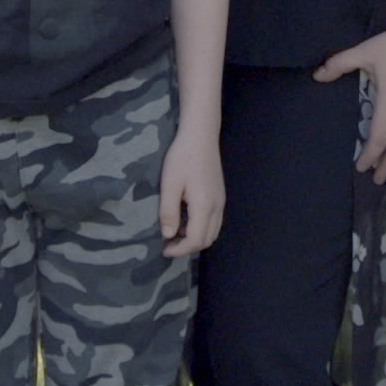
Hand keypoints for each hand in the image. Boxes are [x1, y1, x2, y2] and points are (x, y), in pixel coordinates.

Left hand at [160, 133, 225, 256]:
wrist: (201, 136)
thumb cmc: (182, 158)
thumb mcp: (170, 185)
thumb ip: (168, 212)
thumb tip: (168, 235)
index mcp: (204, 206)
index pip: (196, 240)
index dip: (180, 250)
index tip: (164, 249)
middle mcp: (217, 207)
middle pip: (207, 240)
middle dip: (188, 247)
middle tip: (168, 244)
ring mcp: (221, 201)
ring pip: (212, 231)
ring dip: (195, 238)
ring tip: (175, 233)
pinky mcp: (220, 196)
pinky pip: (214, 221)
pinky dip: (200, 228)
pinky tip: (185, 219)